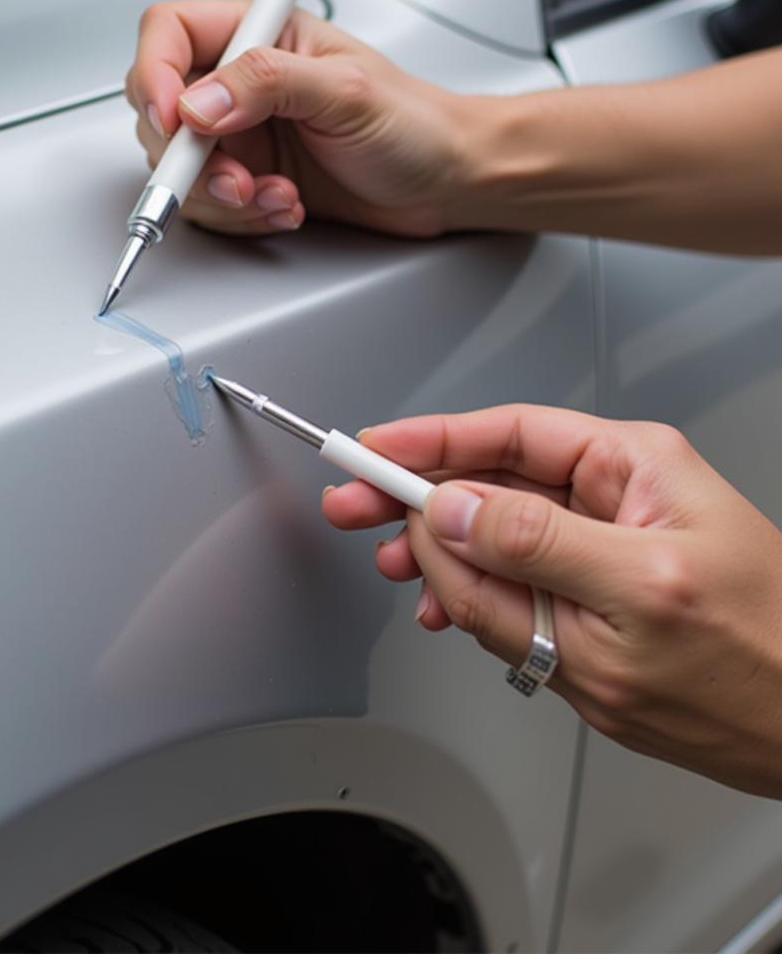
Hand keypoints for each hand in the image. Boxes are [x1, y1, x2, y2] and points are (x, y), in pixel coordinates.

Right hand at [124, 0, 467, 236]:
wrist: (443, 183)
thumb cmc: (413, 124)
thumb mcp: (345, 91)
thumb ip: (267, 84)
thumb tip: (199, 103)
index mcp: (262, 35)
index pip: (171, 35)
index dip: (155, 73)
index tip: (172, 117)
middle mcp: (243, 86)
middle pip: (163, 111)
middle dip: (190, 157)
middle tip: (235, 177)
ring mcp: (244, 137)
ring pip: (184, 170)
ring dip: (222, 196)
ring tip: (274, 196)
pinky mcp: (252, 181)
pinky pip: (214, 207)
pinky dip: (243, 217)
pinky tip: (284, 207)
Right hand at [323, 405, 781, 797]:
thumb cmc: (759, 663)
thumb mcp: (639, 596)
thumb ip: (536, 547)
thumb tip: (452, 513)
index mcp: (630, 470)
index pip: (506, 434)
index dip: (428, 440)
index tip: (370, 451)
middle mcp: (607, 500)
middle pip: (488, 479)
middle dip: (417, 496)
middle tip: (356, 509)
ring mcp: (593, 549)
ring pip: (490, 534)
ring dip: (439, 552)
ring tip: (400, 573)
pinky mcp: (584, 594)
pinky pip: (508, 581)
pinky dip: (468, 593)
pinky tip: (445, 605)